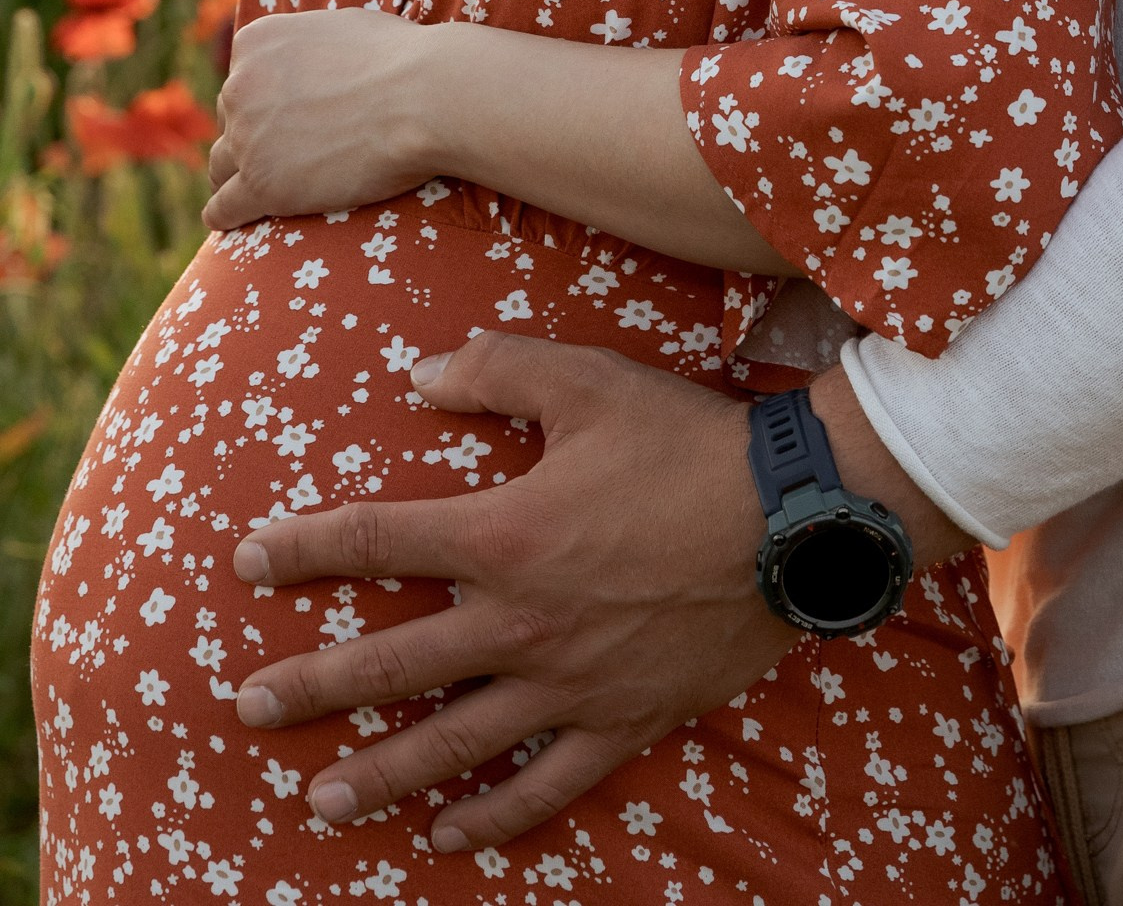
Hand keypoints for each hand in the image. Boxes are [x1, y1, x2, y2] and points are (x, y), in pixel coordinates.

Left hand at [204, 9, 436, 229]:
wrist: (424, 96)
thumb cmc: (399, 58)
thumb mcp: (338, 26)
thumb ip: (305, 45)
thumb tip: (307, 56)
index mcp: (255, 43)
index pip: (242, 79)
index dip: (265, 101)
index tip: (288, 117)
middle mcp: (240, 86)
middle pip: (230, 122)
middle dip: (251, 136)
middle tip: (283, 153)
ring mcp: (247, 137)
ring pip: (221, 166)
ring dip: (235, 176)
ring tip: (252, 189)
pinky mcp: (260, 185)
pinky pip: (222, 209)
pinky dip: (223, 216)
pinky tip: (227, 221)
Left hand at [229, 332, 965, 850]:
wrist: (793, 517)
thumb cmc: (688, 440)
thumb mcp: (590, 379)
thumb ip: (499, 369)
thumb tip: (420, 376)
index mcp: (506, 533)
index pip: (379, 539)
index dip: (305, 549)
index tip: (246, 562)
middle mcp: (521, 621)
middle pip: (393, 662)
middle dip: (311, 687)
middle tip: (245, 708)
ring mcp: (569, 683)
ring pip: (454, 743)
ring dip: (380, 775)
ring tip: (319, 803)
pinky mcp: (621, 721)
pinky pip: (545, 786)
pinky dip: (492, 819)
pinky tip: (449, 838)